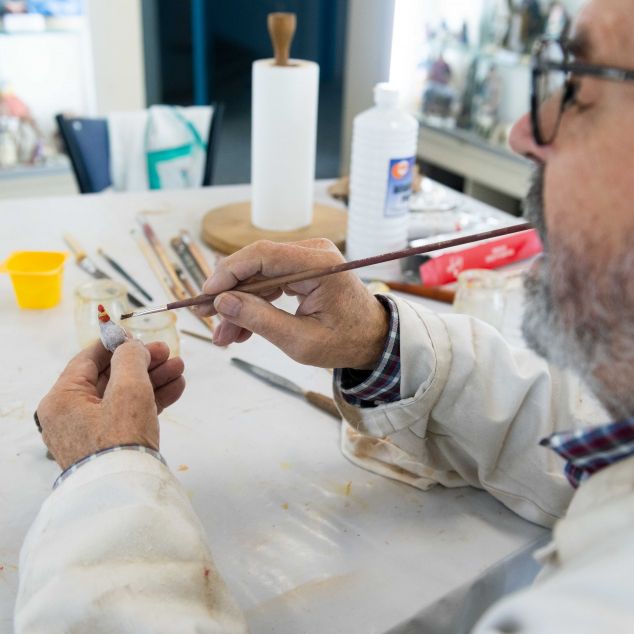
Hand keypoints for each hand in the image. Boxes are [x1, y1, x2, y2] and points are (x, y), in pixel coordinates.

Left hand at [37, 340, 185, 469]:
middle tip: (169, 352)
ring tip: (180, 369)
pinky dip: (152, 400)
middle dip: (144, 363)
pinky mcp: (110, 445)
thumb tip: (133, 347)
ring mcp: (92, 432)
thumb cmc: (120, 439)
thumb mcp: (128, 389)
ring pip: (124, 396)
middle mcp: (72, 415)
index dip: (115, 344)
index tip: (140, 335)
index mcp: (63, 399)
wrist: (126, 493)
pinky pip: (130, 414)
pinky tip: (176, 387)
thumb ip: (131, 358)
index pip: (87, 359)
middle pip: (110, 377)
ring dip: (153, 380)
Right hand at [198, 239, 389, 368]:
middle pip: (256, 264)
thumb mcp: (301, 341)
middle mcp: (312, 253)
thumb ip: (260, 320)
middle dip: (229, 294)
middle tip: (204, 319)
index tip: (206, 296)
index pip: (262, 254)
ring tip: (223, 336)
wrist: (373, 338)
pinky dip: (253, 304)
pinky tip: (239, 330)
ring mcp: (307, 259)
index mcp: (319, 265)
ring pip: (258, 275)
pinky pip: (268, 281)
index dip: (228, 272)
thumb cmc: (345, 341)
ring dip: (238, 304)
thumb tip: (222, 303)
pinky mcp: (302, 269)